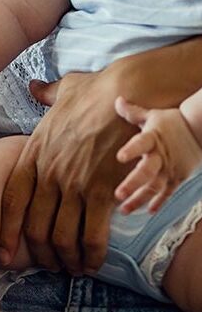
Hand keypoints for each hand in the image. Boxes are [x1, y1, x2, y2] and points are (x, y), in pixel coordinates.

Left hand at [0, 73, 132, 274]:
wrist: (126, 93)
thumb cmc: (96, 92)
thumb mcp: (61, 92)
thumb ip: (45, 95)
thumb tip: (35, 87)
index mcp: (33, 153)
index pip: (11, 201)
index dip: (7, 232)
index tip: (4, 253)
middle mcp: (48, 172)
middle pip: (34, 226)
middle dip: (40, 253)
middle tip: (49, 266)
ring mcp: (73, 183)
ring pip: (61, 236)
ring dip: (66, 259)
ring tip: (72, 269)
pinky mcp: (102, 190)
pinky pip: (92, 234)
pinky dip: (91, 254)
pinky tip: (93, 262)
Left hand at [113, 97, 201, 213]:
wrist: (200, 130)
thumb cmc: (172, 122)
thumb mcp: (152, 115)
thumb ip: (133, 112)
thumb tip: (117, 100)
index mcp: (152, 138)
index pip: (141, 143)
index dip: (131, 150)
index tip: (119, 157)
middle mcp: (161, 156)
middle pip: (147, 171)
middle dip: (133, 184)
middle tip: (118, 195)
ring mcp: (170, 168)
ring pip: (154, 187)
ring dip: (139, 199)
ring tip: (125, 210)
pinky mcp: (178, 177)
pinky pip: (168, 192)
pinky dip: (159, 202)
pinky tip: (148, 211)